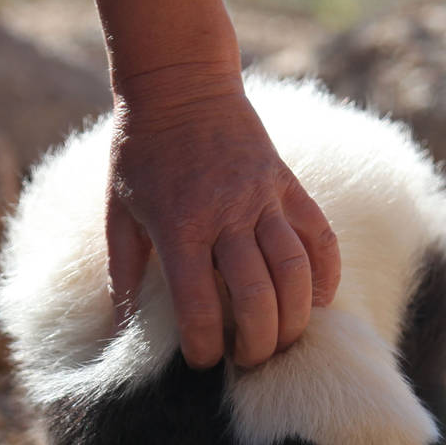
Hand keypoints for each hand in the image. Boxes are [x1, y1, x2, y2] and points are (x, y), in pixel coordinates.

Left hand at [106, 72, 340, 369]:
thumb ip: (123, 275)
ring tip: (285, 341)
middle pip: (256, 295)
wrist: (179, 82)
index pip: (198, 305)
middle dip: (258, 342)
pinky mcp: (287, 185)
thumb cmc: (140, 151)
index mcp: (178, 226)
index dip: (205, 345)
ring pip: (295, 271)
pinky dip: (326, 275)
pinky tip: (319, 302)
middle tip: (250, 361)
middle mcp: (226, 214)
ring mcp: (263, 198)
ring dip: (295, 317)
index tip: (204, 362)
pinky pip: (320, 237)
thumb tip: (119, 332)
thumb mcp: (118, 212)